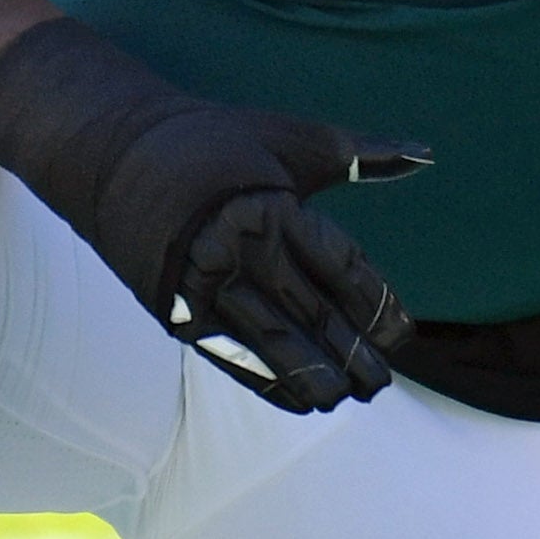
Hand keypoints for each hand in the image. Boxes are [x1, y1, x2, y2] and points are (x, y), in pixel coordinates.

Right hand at [0, 18, 421, 414]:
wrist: (113, 153)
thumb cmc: (210, 140)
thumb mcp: (288, 138)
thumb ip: (359, 154)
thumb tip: (426, 153)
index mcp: (274, 208)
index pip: (340, 269)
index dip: (375, 306)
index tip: (402, 335)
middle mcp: (241, 250)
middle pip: (310, 314)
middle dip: (351, 354)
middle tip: (383, 384)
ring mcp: (205, 284)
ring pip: (271, 343)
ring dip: (312, 377)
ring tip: (344, 398)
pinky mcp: (176, 309)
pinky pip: (229, 355)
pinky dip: (265, 382)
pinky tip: (296, 401)